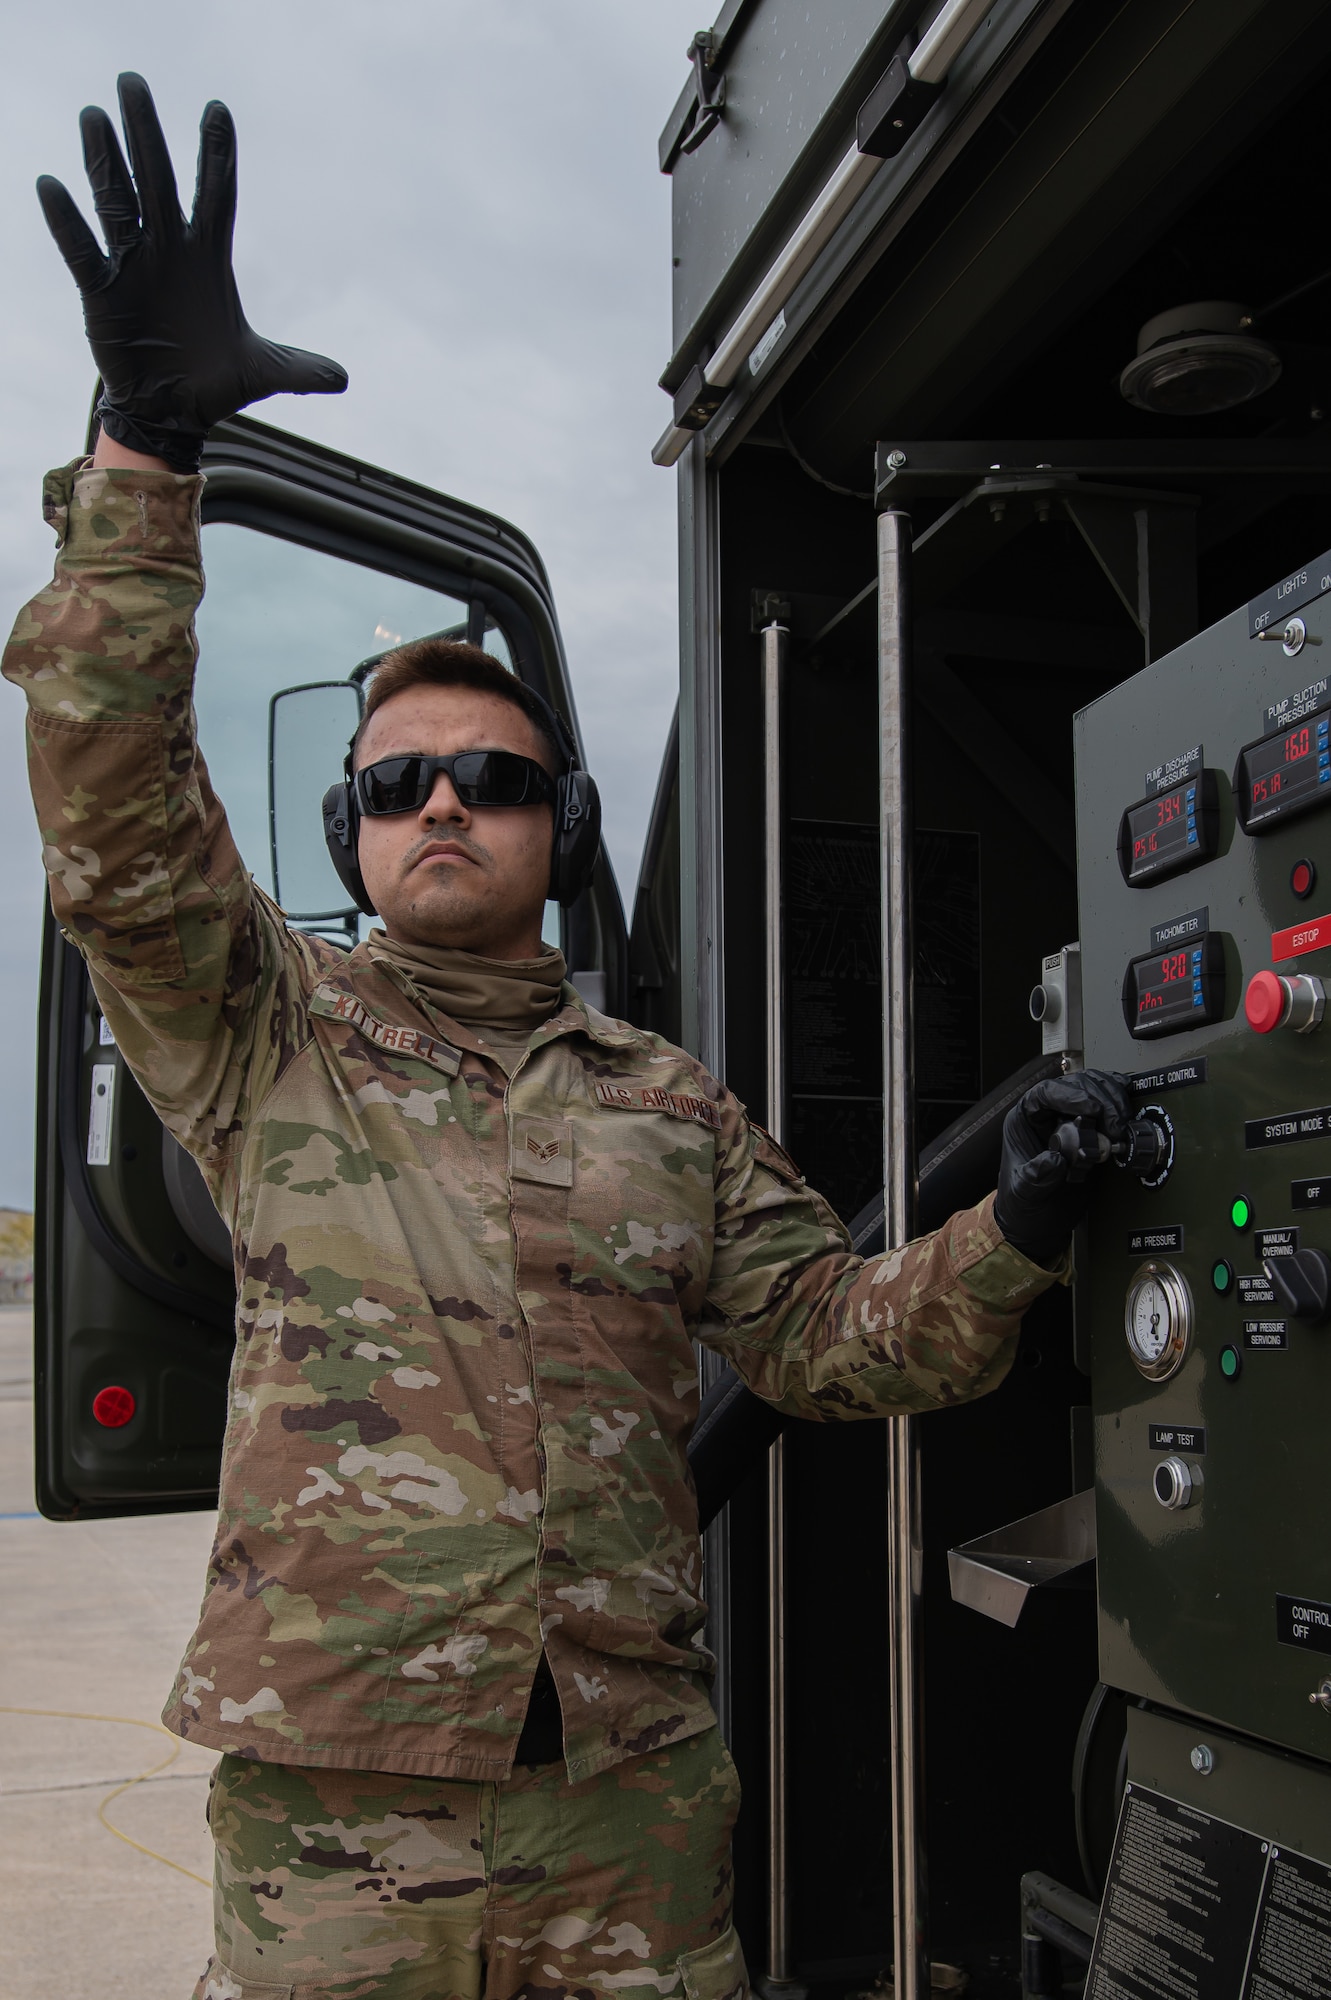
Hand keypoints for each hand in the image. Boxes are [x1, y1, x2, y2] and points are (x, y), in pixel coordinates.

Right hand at [37, 73, 346, 471]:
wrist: (171, 413)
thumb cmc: (214, 382)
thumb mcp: (262, 373)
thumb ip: (299, 368)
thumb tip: (342, 378)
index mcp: (208, 257)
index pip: (216, 194)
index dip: (216, 155)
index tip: (218, 109)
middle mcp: (168, 249)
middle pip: (156, 178)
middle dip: (146, 132)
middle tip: (132, 82)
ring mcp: (132, 266)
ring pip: (116, 201)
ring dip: (105, 160)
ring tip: (93, 115)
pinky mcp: (102, 291)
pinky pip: (81, 250)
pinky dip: (67, 221)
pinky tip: (53, 186)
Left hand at [993, 1069, 1130, 1264]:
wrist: (1040, 1223)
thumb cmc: (1024, 1205)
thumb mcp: (1025, 1194)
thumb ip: (1036, 1176)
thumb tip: (1055, 1160)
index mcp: (1025, 1121)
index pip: (1046, 1093)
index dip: (1070, 1094)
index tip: (1092, 1108)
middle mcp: (1048, 1115)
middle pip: (1076, 1086)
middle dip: (1100, 1099)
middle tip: (1114, 1123)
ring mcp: (1072, 1120)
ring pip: (1094, 1090)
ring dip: (1113, 1100)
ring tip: (1121, 1125)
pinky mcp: (1093, 1131)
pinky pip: (1107, 1105)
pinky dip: (1120, 1103)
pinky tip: (1128, 1107)